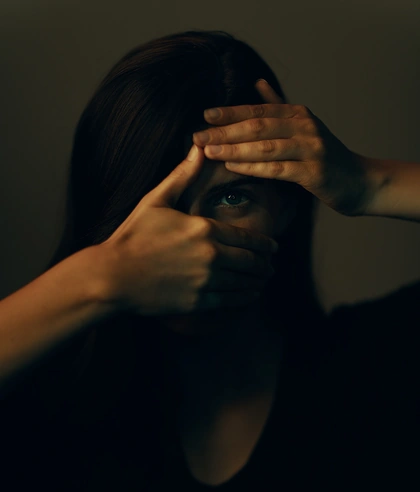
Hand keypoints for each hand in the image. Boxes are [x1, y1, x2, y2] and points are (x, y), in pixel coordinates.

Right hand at [99, 144, 277, 316]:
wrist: (113, 276)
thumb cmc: (133, 236)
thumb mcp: (156, 200)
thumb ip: (182, 175)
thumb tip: (199, 147)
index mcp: (205, 228)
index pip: (248, 238)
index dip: (265, 244)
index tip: (274, 247)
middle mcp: (212, 255)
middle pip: (252, 262)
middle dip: (265, 264)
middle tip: (272, 266)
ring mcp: (206, 281)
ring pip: (245, 283)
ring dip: (259, 282)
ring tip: (264, 280)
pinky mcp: (198, 302)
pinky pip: (232, 301)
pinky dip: (245, 298)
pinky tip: (250, 296)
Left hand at [192, 79, 371, 216]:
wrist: (359, 182)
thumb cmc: (326, 158)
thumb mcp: (304, 128)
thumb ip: (280, 108)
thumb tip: (258, 84)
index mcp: (299, 114)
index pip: (258, 110)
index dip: (230, 112)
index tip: (204, 115)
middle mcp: (305, 126)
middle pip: (257, 126)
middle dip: (224, 131)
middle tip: (197, 137)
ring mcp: (310, 148)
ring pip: (264, 146)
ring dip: (233, 148)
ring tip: (208, 152)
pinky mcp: (313, 172)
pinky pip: (276, 168)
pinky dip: (252, 167)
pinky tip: (232, 166)